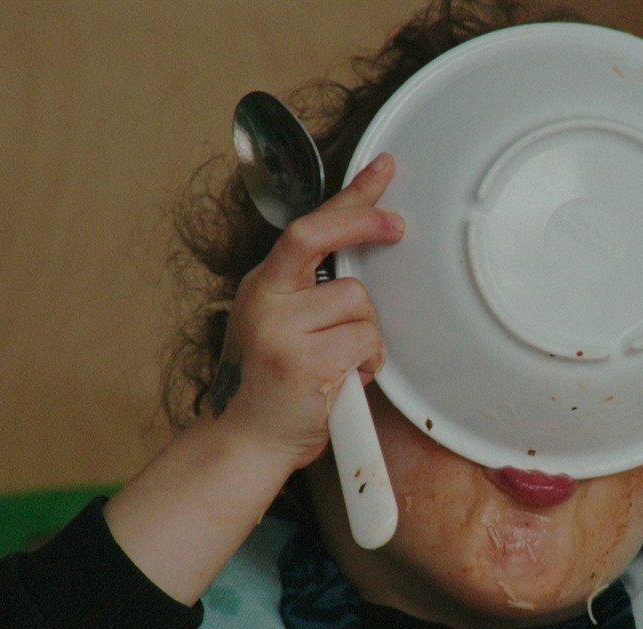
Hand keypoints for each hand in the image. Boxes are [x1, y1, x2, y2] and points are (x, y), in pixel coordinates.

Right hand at [203, 153, 403, 471]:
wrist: (245, 444)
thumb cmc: (273, 389)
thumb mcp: (279, 326)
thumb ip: (307, 294)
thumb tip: (361, 260)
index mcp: (262, 286)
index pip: (306, 225)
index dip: (348, 195)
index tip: (380, 170)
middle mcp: (265, 300)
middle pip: (324, 239)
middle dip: (367, 224)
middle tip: (397, 227)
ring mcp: (281, 330)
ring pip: (358, 302)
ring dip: (366, 334)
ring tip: (344, 365)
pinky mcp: (304, 362)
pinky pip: (365, 341)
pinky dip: (368, 363)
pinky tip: (345, 382)